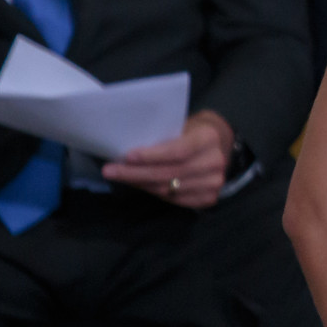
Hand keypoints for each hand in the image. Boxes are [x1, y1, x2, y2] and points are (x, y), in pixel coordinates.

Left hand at [102, 111, 234, 207]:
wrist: (217, 144)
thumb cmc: (190, 132)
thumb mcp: (180, 126)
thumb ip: (161, 138)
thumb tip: (125, 152)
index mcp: (208, 138)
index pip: (178, 151)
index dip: (151, 156)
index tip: (126, 157)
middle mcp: (215, 162)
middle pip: (170, 173)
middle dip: (136, 173)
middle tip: (110, 171)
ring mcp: (215, 183)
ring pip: (168, 189)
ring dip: (140, 184)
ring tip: (120, 178)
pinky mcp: (209, 198)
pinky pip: (175, 200)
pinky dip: (154, 193)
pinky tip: (140, 185)